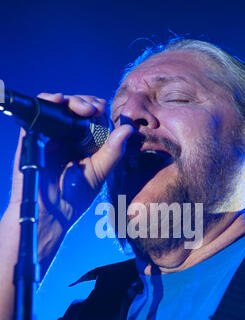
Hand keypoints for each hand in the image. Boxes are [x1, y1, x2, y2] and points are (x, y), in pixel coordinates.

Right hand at [9, 92, 133, 229]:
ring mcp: (50, 136)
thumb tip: (128, 128)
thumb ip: (113, 151)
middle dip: (86, 102)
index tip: (103, 108)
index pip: (91, 117)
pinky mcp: (34, 137)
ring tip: (83, 107)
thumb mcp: (99, 171)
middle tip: (94, 108)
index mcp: (83, 144)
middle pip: (75, 108)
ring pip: (59, 107)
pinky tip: (59, 101)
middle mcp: (66, 138)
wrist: (52, 211)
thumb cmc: (75, 197)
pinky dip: (48, 102)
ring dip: (72, 100)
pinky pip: (38, 114)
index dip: (97, 108)